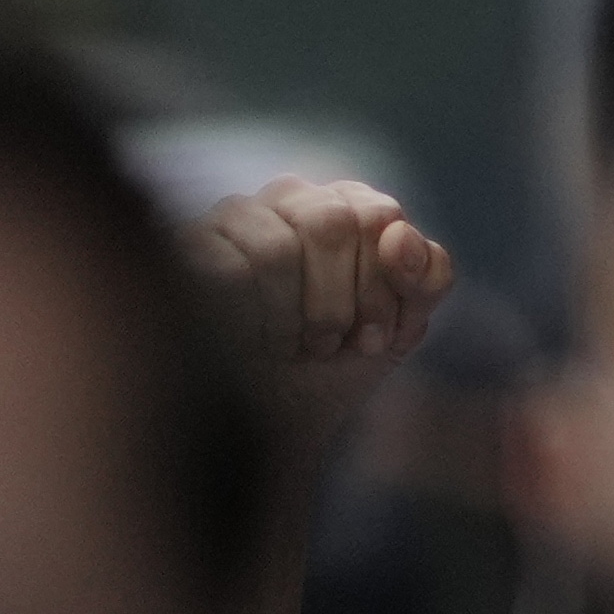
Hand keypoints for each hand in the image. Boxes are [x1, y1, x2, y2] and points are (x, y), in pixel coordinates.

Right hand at [182, 173, 451, 474]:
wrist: (274, 416)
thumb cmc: (337, 362)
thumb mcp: (401, 327)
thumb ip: (427, 278)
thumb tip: (399, 233)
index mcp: (349, 203)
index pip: (379, 217)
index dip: (383, 286)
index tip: (374, 337)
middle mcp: (290, 197)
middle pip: (332, 225)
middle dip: (341, 303)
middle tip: (331, 344)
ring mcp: (234, 216)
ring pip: (277, 251)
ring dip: (292, 318)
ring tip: (291, 343)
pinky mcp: (186, 248)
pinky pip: (228, 273)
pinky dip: (251, 323)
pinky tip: (251, 339)